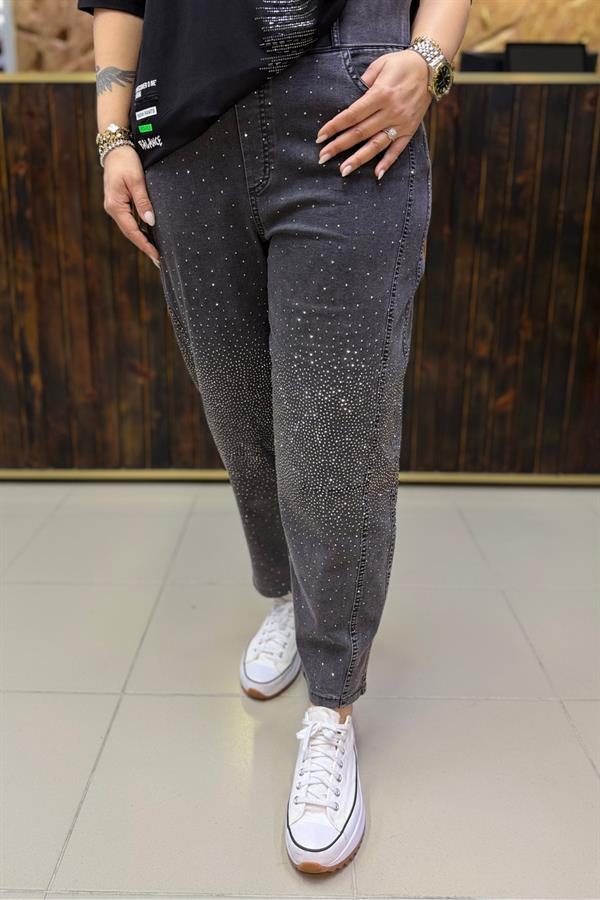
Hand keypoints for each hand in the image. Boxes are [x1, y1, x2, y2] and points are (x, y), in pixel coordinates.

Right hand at [103, 145, 159, 266]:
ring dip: (143, 241)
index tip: (157, 256)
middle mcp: (113, 209)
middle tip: (159, 261)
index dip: (145, 245)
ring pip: (131, 229)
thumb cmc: (126, 162)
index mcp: (115, 206)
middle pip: (131, 234)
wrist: (115, 148)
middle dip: (145, 247)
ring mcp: (116, 207)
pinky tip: (150, 237)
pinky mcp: (120, 203)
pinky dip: (140, 231)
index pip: (133, 231)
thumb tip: (151, 222)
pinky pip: (131, 221)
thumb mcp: (136, 181)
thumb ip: (143, 202)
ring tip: (156, 253)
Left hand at [316, 49, 431, 179]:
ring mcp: (401, 123)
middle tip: (322, 157)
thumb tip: (350, 101)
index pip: (352, 115)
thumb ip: (364, 83)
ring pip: (376, 145)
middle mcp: (391, 111)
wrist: (431, 68)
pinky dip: (388, 163)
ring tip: (343, 171)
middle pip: (360, 133)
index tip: (320, 137)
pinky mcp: (410, 130)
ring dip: (358, 159)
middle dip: (339, 146)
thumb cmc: (400, 64)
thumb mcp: (380, 66)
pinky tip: (376, 174)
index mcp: (381, 94)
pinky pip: (397, 150)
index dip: (334, 127)